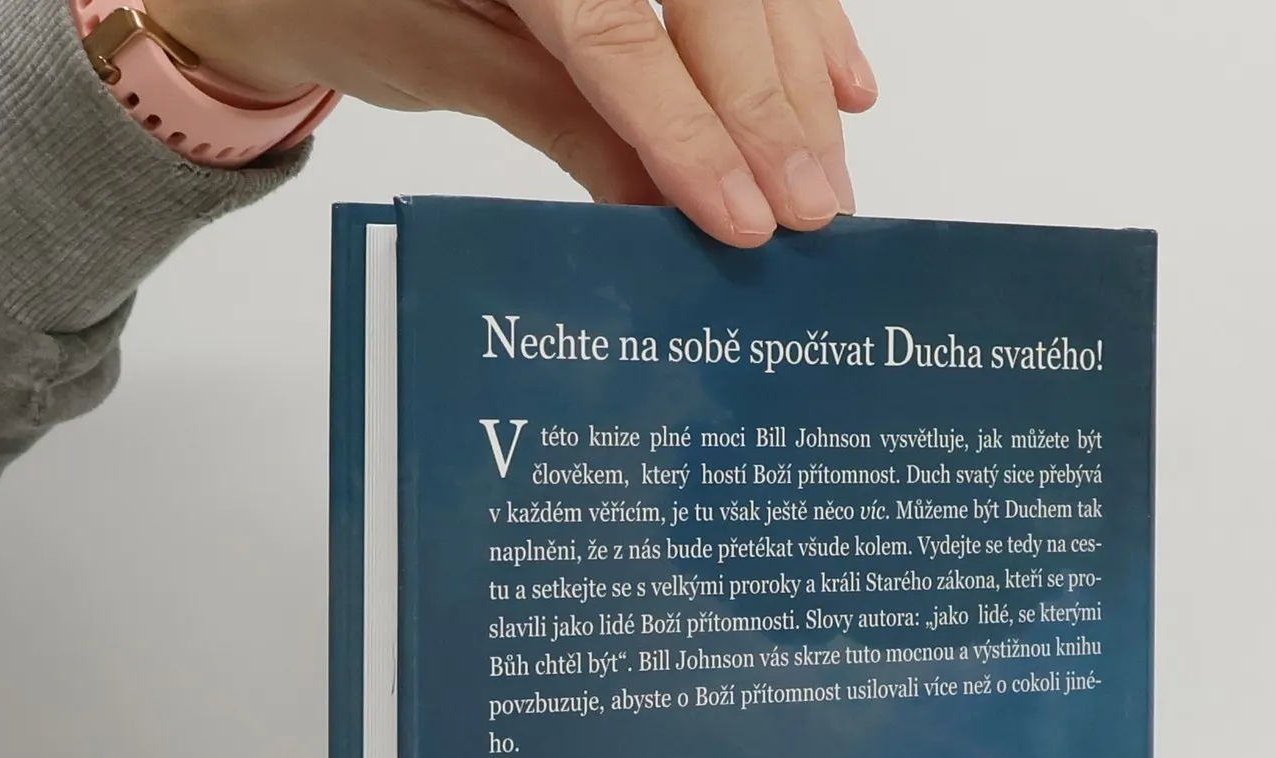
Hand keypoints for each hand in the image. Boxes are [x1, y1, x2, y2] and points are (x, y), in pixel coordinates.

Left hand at [149, 0, 878, 246]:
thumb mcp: (433, 59)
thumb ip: (555, 116)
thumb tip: (660, 206)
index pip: (614, 28)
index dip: (688, 126)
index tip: (741, 214)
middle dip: (767, 106)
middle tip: (811, 209)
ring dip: (798, 77)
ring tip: (825, 176)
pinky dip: (799, 24)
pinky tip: (842, 85)